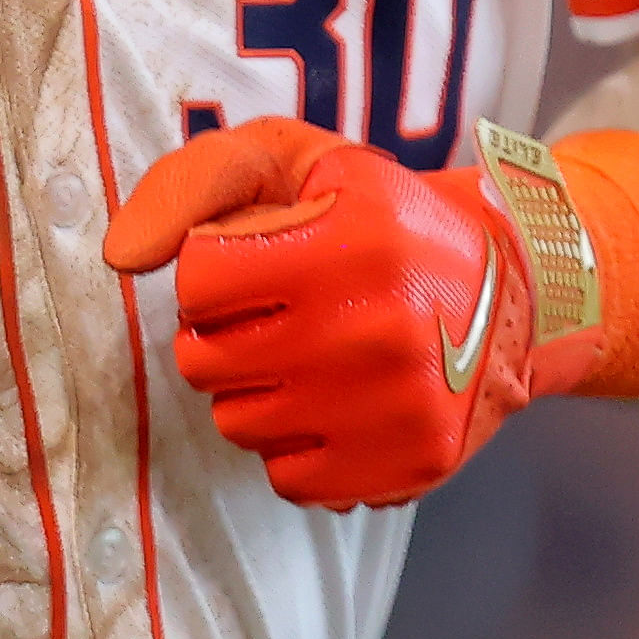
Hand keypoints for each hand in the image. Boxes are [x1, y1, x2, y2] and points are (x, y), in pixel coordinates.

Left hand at [104, 122, 547, 511]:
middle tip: (280, 316)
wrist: (517, 295)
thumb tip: (121, 256)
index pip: (197, 279)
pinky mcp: (407, 465)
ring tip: (312, 358)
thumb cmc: (386, 220)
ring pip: (237, 424)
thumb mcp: (302, 160)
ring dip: (256, 392)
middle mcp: (376, 327)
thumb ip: (198, 181)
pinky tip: (337, 406)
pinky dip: (298, 445)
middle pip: (204, 361)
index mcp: (351, 238)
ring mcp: (394, 406)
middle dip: (224, 335)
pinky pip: (286, 477)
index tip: (259, 266)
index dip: (216, 271)